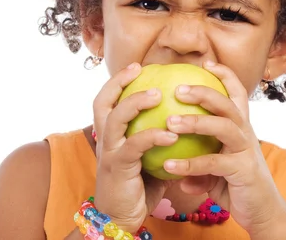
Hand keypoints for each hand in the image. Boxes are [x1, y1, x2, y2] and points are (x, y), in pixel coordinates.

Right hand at [92, 63, 176, 232]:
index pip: (107, 100)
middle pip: (102, 102)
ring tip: (158, 94)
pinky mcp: (118, 168)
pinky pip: (134, 146)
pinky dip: (153, 137)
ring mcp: (109, 153)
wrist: (121, 219)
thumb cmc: (139, 186)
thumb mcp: (146, 156)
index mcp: (110, 134)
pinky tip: (171, 134)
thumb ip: (156, 137)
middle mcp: (104, 139)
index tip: (137, 66)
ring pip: (115, 118)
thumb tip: (183, 117)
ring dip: (136, 102)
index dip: (118, 80)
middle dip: (119, 82)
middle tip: (140, 70)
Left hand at [162, 61, 285, 233]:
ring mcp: (245, 150)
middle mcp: (245, 133)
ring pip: (222, 126)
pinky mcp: (242, 170)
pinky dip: (190, 164)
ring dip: (195, 122)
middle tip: (177, 89)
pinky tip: (168, 166)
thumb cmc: (237, 186)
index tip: (206, 62)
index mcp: (241, 127)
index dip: (224, 75)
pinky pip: (213, 163)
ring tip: (169, 122)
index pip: (237, 92)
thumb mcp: (215, 172)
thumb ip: (196, 165)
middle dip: (203, 92)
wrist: (263, 213)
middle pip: (227, 103)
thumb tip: (170, 166)